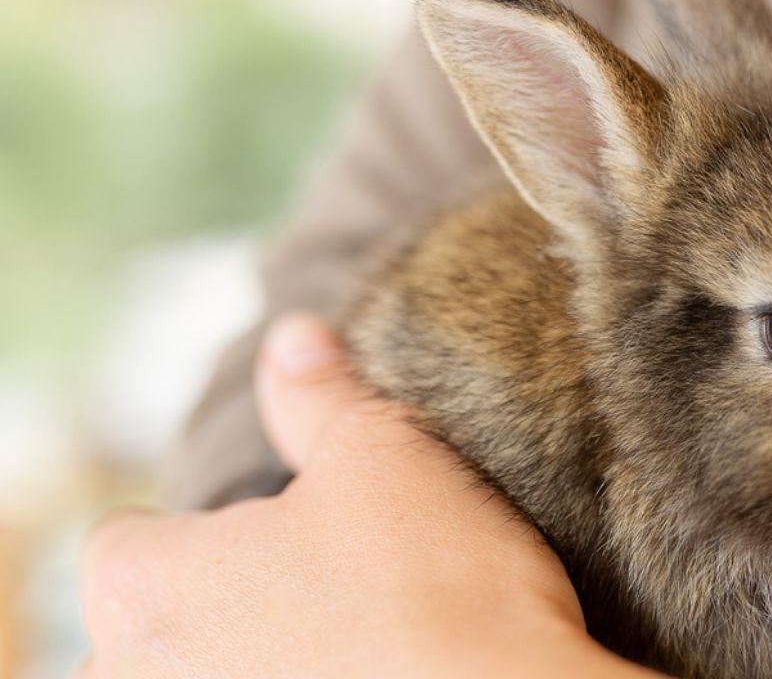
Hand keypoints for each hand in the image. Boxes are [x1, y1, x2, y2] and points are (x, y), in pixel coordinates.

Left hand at [80, 312, 662, 677]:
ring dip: (246, 664)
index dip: (199, 531)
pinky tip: (361, 677)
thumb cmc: (435, 588)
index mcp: (142, 587)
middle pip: (147, 630)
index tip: (273, 536)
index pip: (124, 543)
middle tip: (318, 593)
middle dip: (216, 607)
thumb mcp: (383, 456)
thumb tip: (292, 339)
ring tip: (342, 649)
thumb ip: (318, 395)